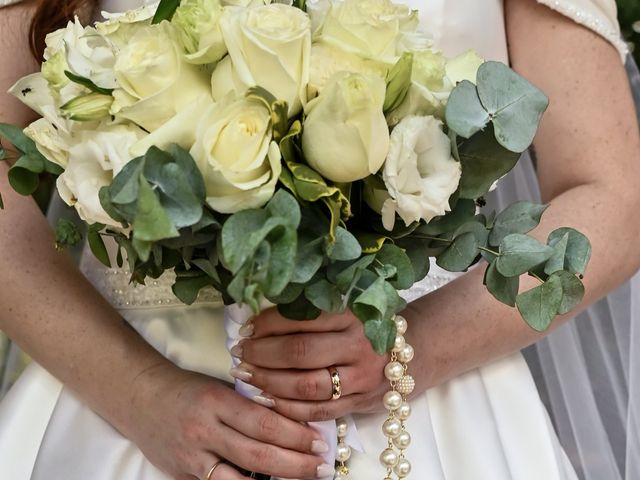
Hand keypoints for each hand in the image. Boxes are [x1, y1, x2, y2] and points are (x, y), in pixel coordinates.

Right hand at [125, 363, 334, 479]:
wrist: (141, 397)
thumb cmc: (188, 388)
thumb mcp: (220, 387)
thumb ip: (250, 405)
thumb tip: (291, 422)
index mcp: (217, 401)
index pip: (265, 423)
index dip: (296, 435)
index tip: (319, 441)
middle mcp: (205, 430)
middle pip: (258, 454)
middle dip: (296, 464)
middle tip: (321, 466)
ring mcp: (192, 457)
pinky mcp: (182, 475)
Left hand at [230, 308, 390, 421]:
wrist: (416, 349)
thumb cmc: (370, 325)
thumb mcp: (349, 308)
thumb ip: (313, 312)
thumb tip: (260, 320)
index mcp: (352, 315)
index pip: (300, 319)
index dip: (267, 325)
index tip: (247, 328)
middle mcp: (358, 345)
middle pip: (300, 353)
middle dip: (262, 354)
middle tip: (241, 353)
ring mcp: (361, 377)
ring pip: (306, 386)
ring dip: (269, 383)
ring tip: (248, 375)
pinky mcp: (361, 402)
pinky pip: (318, 411)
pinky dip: (288, 408)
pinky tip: (267, 399)